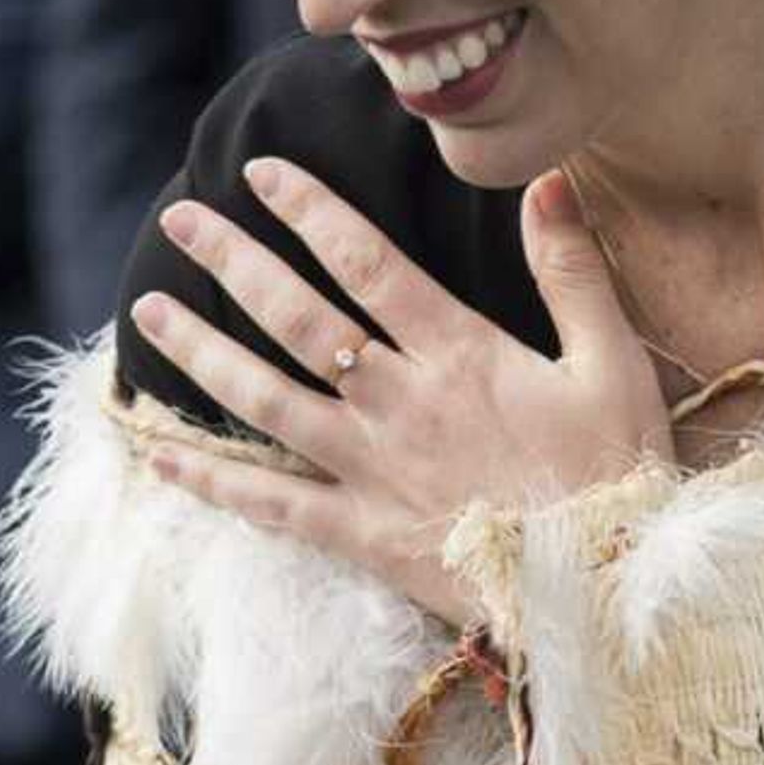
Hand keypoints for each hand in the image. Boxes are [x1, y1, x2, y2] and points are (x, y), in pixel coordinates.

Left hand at [129, 157, 670, 626]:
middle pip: (298, 318)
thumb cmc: (615, 474)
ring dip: (202, 353)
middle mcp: (398, 404)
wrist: (606, 592)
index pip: (367, 263)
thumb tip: (544, 180)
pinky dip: (211, 478)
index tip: (260, 173)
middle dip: (234, 262)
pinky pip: (270, 503)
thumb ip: (571, 271)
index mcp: (459, 353)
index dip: (310, 211)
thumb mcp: (611, 363)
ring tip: (147, 310)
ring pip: (266, 399)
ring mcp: (371, 470)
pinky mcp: (359, 533)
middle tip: (179, 219)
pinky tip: (159, 452)